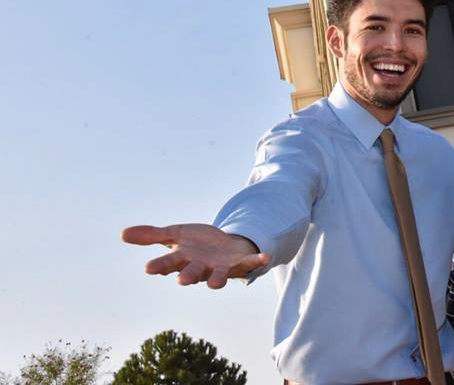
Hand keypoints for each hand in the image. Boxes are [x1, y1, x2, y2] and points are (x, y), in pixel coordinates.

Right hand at [122, 224, 269, 288]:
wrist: (224, 247)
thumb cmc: (196, 243)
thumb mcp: (175, 234)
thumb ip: (151, 236)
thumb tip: (122, 233)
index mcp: (183, 259)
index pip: (168, 263)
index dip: (160, 266)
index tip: (149, 268)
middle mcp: (201, 267)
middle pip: (192, 273)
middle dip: (187, 276)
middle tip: (181, 280)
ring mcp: (220, 268)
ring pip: (218, 277)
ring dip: (217, 280)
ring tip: (216, 284)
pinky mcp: (239, 264)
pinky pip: (250, 263)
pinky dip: (258, 261)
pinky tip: (266, 256)